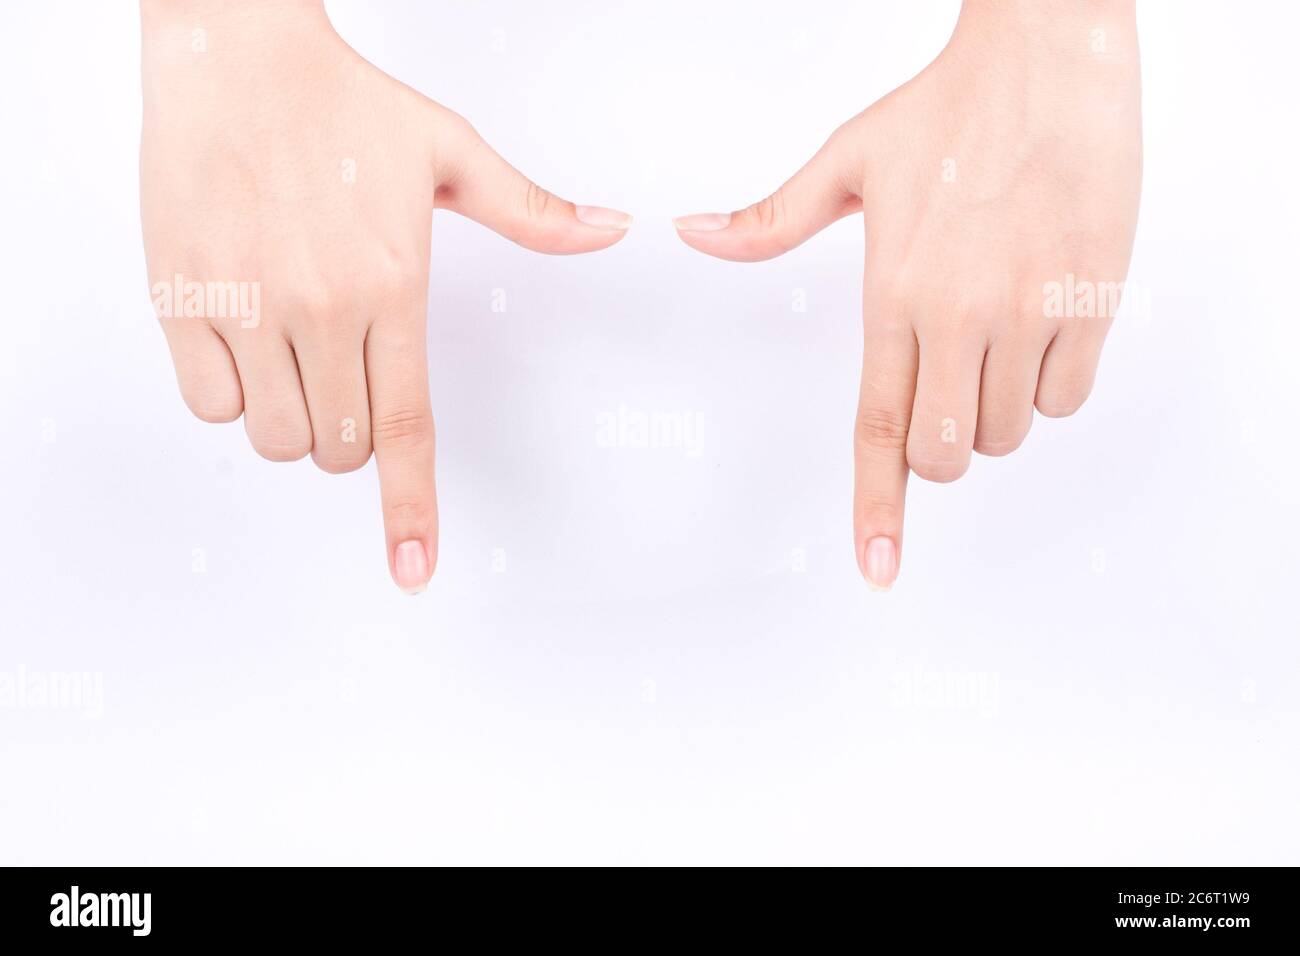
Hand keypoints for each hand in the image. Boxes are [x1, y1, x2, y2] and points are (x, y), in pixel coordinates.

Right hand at [141, 0, 630, 592]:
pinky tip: (245, 335)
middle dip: (350, 432)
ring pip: (275, 438)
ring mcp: (245, 307)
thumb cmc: (344, 104)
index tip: (414, 569)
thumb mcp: (451, 154)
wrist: (236, 53)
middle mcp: (319, 307)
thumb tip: (609, 231)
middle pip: (339, 447)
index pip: (406, 428)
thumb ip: (531, 213)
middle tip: (349, 366)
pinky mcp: (182, 299)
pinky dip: (230, 392)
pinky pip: (209, 403)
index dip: (411, 509)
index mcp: (391, 286)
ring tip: (295, 345)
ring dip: (293, 418)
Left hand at [675, 0, 1140, 588]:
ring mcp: (1032, 313)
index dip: (877, 508)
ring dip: (991, 415)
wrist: (1050, 58)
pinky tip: (1036, 328)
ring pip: (1008, 434)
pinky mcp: (1093, 304)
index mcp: (895, 292)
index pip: (878, 428)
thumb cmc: (951, 108)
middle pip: (947, 452)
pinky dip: (1048, 387)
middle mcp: (963, 314)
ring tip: (988, 338)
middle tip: (937, 395)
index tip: (877, 566)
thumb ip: (771, 221)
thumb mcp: (848, 162)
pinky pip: (1068, 398)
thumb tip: (695, 234)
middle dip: (938, 451)